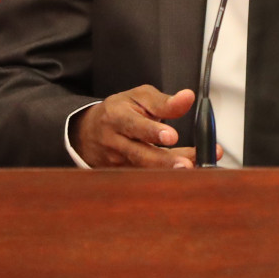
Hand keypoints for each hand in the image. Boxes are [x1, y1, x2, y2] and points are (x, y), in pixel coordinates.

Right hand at [75, 86, 205, 167]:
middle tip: (185, 164)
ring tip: (189, 170)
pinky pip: (146, 179)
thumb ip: (164, 101)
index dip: (153, 131)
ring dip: (168, 172)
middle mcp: (115, 142)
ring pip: (144, 171)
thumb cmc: (120, 112)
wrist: (89, 133)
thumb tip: (188, 98)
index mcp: (117, 117)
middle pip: (139, 155)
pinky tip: (184, 175)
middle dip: (163, 161)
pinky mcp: (121, 178)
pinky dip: (166, 177)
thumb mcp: (139, 98)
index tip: (172, 136)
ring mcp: (116, 163)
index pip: (135, 125)